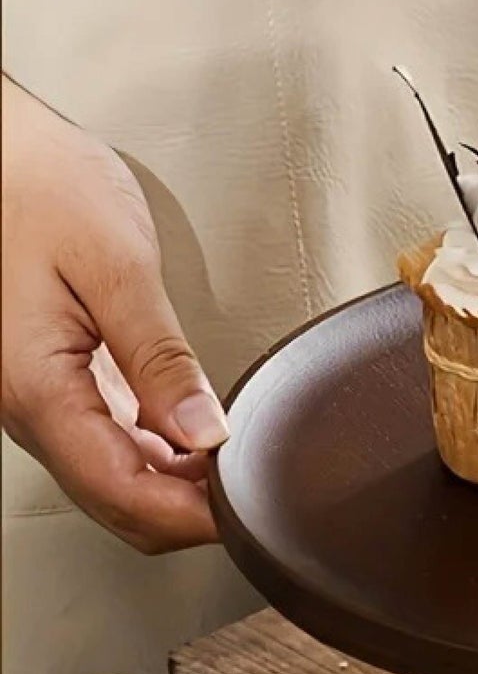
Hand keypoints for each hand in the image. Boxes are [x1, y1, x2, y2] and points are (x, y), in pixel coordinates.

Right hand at [1, 78, 225, 551]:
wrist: (0, 156)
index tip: (248, 510)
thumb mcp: (114, 266)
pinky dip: (158, 452)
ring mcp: (40, 397)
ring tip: (239, 466)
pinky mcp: (54, 379)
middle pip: (118, 500)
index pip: (122, 493)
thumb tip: (206, 431)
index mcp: (39, 388)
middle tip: (255, 493)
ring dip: (176, 485)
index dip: (192, 517)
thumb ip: (161, 357)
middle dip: (188, 513)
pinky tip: (198, 436)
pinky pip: (106, 440)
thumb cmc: (39, 188)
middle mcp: (30, 406)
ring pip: (112, 477)